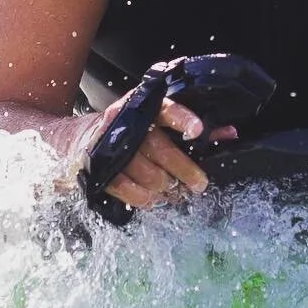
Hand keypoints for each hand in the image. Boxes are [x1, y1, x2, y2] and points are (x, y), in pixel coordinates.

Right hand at [80, 99, 235, 210]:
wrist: (77, 139)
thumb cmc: (130, 129)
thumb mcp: (159, 120)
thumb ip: (193, 126)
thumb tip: (230, 134)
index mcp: (146, 107)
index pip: (168, 109)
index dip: (183, 119)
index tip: (198, 130)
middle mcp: (126, 123)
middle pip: (160, 149)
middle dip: (184, 170)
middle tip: (199, 184)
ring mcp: (109, 146)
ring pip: (145, 172)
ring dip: (164, 186)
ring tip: (175, 192)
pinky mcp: (97, 168)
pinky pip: (124, 188)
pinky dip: (142, 197)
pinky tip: (153, 200)